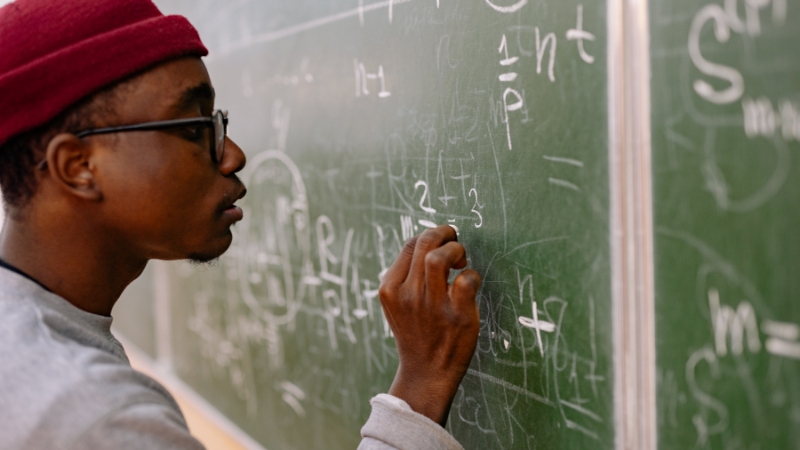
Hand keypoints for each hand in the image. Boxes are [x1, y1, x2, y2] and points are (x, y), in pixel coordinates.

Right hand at [378, 225, 480, 425]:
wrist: (426, 373)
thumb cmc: (416, 334)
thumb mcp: (397, 305)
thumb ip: (405, 277)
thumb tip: (428, 243)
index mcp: (390, 289)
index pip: (410, 245)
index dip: (429, 235)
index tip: (441, 242)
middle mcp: (408, 295)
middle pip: (424, 243)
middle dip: (444, 233)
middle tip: (454, 240)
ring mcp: (432, 305)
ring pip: (440, 257)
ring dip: (456, 250)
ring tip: (460, 261)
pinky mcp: (458, 315)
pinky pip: (467, 279)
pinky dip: (472, 275)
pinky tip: (470, 285)